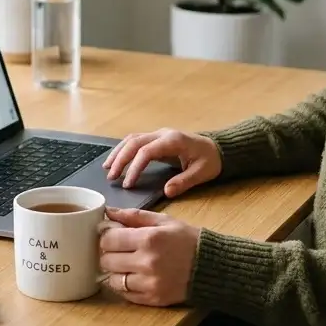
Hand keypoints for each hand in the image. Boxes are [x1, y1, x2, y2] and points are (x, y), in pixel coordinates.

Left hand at [99, 207, 199, 306]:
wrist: (210, 266)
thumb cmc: (186, 240)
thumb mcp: (163, 221)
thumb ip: (134, 216)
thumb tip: (108, 212)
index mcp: (149, 239)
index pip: (108, 239)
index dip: (107, 237)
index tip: (112, 236)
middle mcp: (147, 262)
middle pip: (107, 260)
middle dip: (109, 254)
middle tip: (119, 250)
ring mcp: (149, 283)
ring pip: (113, 279)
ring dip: (116, 271)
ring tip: (127, 265)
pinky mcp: (153, 299)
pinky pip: (125, 294)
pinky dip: (125, 286)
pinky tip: (135, 276)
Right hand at [102, 128, 220, 197]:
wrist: (218, 149)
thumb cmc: (210, 161)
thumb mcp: (201, 173)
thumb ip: (184, 182)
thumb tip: (166, 192)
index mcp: (173, 141)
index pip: (147, 151)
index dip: (135, 167)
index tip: (128, 183)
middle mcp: (163, 134)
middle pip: (134, 142)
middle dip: (120, 159)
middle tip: (111, 177)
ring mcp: (159, 134)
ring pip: (132, 139)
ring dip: (118, 152)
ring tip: (107, 168)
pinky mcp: (157, 139)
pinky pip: (136, 141)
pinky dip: (124, 150)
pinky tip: (116, 161)